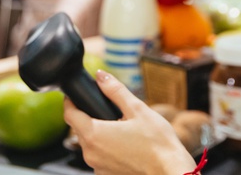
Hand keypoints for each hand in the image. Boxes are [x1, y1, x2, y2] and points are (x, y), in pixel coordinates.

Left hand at [64, 70, 195, 174]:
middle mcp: (91, 155)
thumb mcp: (137, 109)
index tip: (75, 94)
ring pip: (90, 144)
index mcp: (94, 135)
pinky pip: (100, 156)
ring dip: (98, 132)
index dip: (70, 101)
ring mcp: (98, 168)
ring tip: (119, 125)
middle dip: (88, 115)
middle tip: (104, 107)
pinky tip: (124, 142)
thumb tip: (101, 75)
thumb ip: (115, 90)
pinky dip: (106, 147)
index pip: (69, 115)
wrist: (171, 172)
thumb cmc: (157, 143)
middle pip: (79, 129)